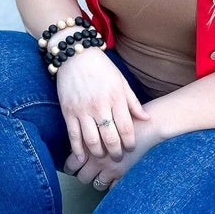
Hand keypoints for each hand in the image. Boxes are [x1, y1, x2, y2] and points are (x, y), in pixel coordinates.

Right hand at [56, 48, 149, 164]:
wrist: (75, 55)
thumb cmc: (102, 68)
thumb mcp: (122, 81)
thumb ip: (133, 102)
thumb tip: (147, 118)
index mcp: (116, 98)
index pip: (126, 128)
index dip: (130, 142)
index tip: (132, 148)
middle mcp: (100, 106)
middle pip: (110, 138)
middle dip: (116, 152)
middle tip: (118, 158)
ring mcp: (82, 110)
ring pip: (91, 140)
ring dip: (98, 153)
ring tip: (103, 157)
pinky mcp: (68, 111)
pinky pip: (73, 135)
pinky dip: (77, 149)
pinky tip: (82, 157)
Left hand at [65, 116, 162, 189]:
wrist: (147, 126)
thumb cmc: (125, 121)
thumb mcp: (103, 124)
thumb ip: (90, 135)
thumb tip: (79, 145)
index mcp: (89, 147)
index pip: (71, 164)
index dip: (69, 168)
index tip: (71, 168)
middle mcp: (97, 160)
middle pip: (82, 177)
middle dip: (83, 176)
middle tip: (85, 173)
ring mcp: (110, 169)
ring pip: (97, 185)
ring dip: (97, 181)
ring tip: (100, 176)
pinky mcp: (123, 174)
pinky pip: (113, 188)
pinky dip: (111, 185)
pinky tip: (113, 180)